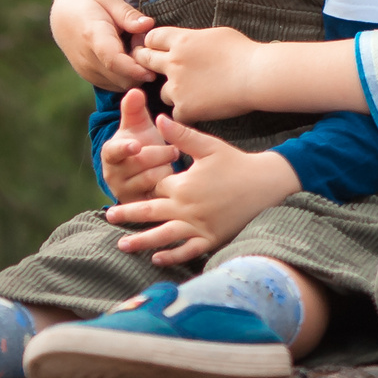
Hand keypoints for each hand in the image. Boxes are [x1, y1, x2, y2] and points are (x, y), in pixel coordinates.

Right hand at [51, 0, 154, 87]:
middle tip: (148, 50)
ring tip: (136, 51)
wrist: (64, 16)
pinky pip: (115, 85)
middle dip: (141, 69)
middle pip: (121, 77)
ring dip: (135, 75)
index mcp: (93, 36)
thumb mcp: (109, 0)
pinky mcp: (89, 77)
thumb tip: (148, 24)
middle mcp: (88, 58)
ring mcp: (87, 70)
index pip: (113, 60)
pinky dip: (127, 77)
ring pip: (120, 84)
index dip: (134, 69)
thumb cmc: (91, 4)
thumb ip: (128, 14)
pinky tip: (129, 60)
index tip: (152, 72)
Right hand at [98, 88, 179, 201]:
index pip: (113, 151)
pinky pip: (156, 195)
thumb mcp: (138, 127)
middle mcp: (113, 174)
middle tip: (173, 150)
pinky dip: (168, 187)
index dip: (124, 148)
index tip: (136, 145)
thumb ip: (134, 109)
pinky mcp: (138, 205)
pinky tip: (174, 180)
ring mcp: (125, 191)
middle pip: (138, 164)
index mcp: (111, 153)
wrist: (148, 173)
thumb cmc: (143, 144)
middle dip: (159, 154)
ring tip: (173, 163)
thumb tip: (134, 90)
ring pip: (150, 179)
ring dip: (166, 169)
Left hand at [104, 117, 298, 266]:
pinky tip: (157, 258)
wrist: (268, 183)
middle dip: (128, 214)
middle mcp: (186, 207)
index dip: (149, 184)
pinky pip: (187, 250)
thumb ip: (181, 135)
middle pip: (149, 212)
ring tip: (122, 245)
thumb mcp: (209, 146)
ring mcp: (198, 226)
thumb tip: (159, 118)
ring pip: (163, 235)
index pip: (156, 187)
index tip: (143, 183)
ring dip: (140, 241)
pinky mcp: (211, 238)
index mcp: (183, 184)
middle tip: (109, 216)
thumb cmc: (238, 163)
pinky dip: (171, 256)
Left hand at [131, 26, 266, 121]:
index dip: (153, 44)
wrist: (256, 75)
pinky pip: (177, 113)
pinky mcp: (185, 108)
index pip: (152, 38)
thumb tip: (190, 43)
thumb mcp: (217, 34)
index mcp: (182, 41)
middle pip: (146, 60)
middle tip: (151, 69)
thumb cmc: (244, 52)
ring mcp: (177, 87)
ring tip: (194, 94)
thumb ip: (195, 39)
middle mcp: (174, 62)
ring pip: (162, 92)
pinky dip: (187, 113)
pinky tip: (202, 109)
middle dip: (147, 63)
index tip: (156, 49)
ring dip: (173, 93)